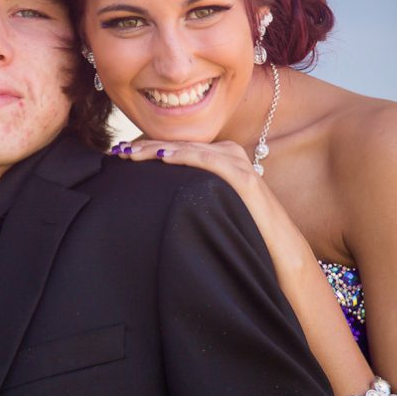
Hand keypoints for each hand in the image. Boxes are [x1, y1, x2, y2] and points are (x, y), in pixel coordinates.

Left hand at [111, 137, 312, 284]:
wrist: (280, 251)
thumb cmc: (244, 233)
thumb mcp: (212, 208)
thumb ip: (192, 195)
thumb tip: (158, 200)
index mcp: (221, 158)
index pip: (177, 147)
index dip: (147, 148)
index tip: (120, 154)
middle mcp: (229, 154)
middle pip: (179, 144)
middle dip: (145, 146)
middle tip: (116, 152)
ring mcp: (238, 163)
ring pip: (188, 148)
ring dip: (156, 149)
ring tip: (128, 154)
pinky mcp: (243, 178)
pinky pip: (208, 160)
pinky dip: (183, 156)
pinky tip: (161, 157)